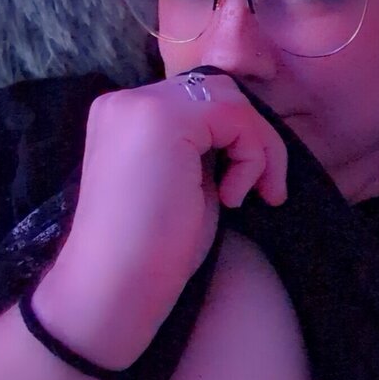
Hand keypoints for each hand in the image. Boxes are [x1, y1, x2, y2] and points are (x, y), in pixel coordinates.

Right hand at [35, 72, 287, 364]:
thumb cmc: (151, 251)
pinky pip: (235, 117)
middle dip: (253, 138)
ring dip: (257, 146)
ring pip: (231, 100)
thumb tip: (244, 132)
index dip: (236, 139)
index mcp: (125, 116)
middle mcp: (126, 100)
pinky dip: (251, 157)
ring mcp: (140, 104)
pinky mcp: (163, 118)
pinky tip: (232, 198)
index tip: (247, 189)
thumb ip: (202, 147)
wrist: (113, 288)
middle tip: (265, 190)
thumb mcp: (183, 181)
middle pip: (220, 92)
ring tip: (249, 195)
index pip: (201, 102)